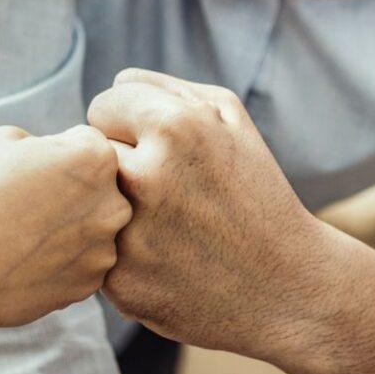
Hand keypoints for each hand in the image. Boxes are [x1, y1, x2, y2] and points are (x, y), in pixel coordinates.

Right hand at [0, 124, 130, 328]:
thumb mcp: (5, 141)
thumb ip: (48, 143)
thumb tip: (60, 158)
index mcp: (96, 158)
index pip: (90, 145)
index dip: (58, 154)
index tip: (32, 171)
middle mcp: (113, 204)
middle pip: (100, 190)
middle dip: (73, 193)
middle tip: (29, 204)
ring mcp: (104, 249)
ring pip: (92, 230)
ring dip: (69, 229)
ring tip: (25, 236)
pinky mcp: (89, 285)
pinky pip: (82, 264)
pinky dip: (61, 262)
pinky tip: (27, 260)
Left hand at [88, 69, 336, 355]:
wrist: (288, 290)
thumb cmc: (256, 194)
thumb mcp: (230, 119)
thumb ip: (165, 88)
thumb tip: (114, 84)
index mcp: (174, 127)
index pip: (103, 105)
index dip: (129, 126)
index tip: (161, 150)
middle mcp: (145, 177)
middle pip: (88, 151)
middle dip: (118, 164)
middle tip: (162, 189)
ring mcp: (128, 233)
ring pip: (86, 200)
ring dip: (111, 206)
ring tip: (161, 223)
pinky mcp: (118, 282)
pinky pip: (94, 248)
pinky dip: (119, 251)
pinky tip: (161, 260)